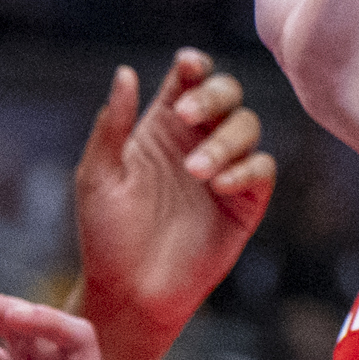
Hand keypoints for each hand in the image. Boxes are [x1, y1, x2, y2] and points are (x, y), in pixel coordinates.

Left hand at [73, 50, 276, 359]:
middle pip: (226, 93)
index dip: (193, 65)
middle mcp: (196, 142)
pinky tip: (220, 186)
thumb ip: (113, 126)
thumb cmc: (105, 236)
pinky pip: (261, 170)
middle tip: (188, 115)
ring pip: (246, 127)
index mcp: (160, 127)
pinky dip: (246, 170)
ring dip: (225, 140)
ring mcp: (223, 171)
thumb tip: (125, 72)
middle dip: (214, 94)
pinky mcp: (245, 204)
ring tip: (196, 171)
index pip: (187, 80)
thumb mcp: (98, 177)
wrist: (130, 294)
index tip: (187, 66)